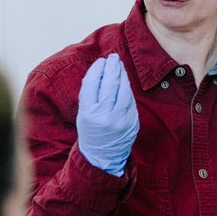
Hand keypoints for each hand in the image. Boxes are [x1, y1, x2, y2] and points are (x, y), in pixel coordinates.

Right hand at [76, 54, 138, 175]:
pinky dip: (127, 89)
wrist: (102, 157)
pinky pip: (131, 101)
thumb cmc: (91, 131)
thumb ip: (91, 94)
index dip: (98, 70)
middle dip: (112, 68)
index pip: (93, 84)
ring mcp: (121, 120)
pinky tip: (124, 82)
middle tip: (113, 58)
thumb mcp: (83, 114)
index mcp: (88, 113)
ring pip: (124, 91)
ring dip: (122, 76)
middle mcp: (105, 116)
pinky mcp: (132, 123)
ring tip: (119, 66)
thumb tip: (101, 70)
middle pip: (110, 85)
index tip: (101, 62)